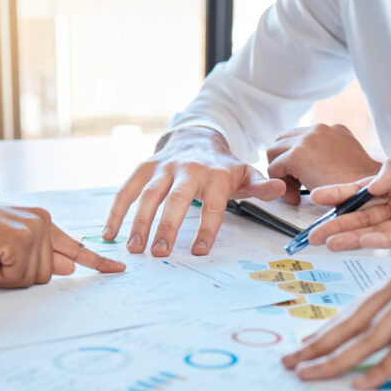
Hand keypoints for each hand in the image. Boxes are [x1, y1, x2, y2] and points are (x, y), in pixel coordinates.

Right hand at [0, 202, 125, 287]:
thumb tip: (69, 269)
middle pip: (47, 274)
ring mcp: (34, 230)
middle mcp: (43, 222)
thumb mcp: (8, 245)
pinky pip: (16, 278)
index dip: (98, 261)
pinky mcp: (21, 240)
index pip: (76, 246)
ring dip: (4, 278)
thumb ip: (39, 257)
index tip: (118, 269)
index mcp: (42, 221)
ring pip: (32, 279)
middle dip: (16, 277)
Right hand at [103, 126, 284, 256]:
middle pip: (177, 198)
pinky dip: (116, 210)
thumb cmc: (221, 167)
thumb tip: (280, 189)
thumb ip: (261, 186)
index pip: (213, 203)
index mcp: (216, 174)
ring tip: (135, 249)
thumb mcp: (245, 174)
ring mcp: (163, 167)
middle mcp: (188, 169)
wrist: (197, 138)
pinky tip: (110, 233)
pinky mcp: (144, 168)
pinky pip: (127, 189)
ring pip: (148, 194)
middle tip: (160, 253)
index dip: (207, 227)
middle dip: (168, 226)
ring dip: (139, 222)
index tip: (200, 250)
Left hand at [266, 124, 381, 204]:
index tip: (302, 179)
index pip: (299, 137)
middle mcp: (319, 129)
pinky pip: (274, 169)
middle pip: (282, 141)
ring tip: (294, 192)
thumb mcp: (347, 164)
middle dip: (283, 164)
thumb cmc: (363, 187)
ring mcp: (307, 140)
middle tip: (293, 186)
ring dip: (280, 174)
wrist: (372, 192)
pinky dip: (280, 186)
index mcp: (332, 130)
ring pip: (273, 153)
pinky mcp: (298, 155)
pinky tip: (295, 197)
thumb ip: (328, 159)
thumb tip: (311, 168)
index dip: (295, 160)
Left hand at [281, 202, 390, 388]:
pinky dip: (382, 367)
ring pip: (366, 334)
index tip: (310, 341)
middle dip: (317, 344)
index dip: (332, 325)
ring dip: (334, 359)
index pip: (359, 305)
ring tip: (309, 374)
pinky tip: (363, 382)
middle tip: (290, 361)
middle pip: (351, 319)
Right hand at [308, 134, 390, 250]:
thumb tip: (373, 184)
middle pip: (364, 214)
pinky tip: (361, 241)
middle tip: (314, 233)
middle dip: (338, 223)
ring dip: (352, 236)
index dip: (341, 194)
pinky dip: (379, 241)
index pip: (363, 189)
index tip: (318, 198)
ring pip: (376, 230)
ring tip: (327, 241)